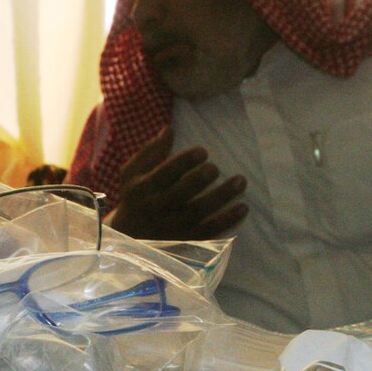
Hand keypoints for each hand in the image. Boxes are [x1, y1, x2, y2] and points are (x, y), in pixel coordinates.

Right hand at [109, 126, 247, 239]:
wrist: (128, 240)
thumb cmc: (135, 199)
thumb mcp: (132, 174)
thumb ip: (151, 152)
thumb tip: (170, 129)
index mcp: (142, 188)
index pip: (164, 174)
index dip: (184, 162)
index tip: (203, 151)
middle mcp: (156, 209)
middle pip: (180, 194)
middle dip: (200, 179)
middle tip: (216, 168)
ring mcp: (171, 228)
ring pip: (198, 212)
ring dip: (221, 197)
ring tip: (240, 181)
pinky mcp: (185, 242)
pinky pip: (209, 232)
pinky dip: (227, 220)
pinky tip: (243, 207)